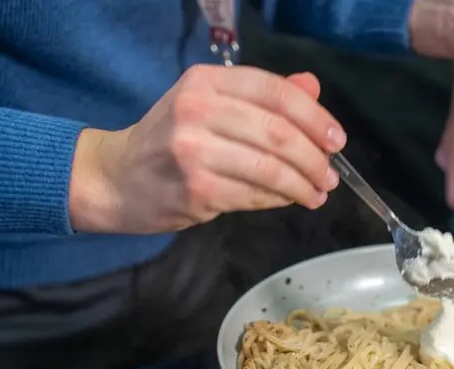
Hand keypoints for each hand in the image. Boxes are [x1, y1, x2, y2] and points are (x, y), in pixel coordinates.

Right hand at [69, 66, 344, 233]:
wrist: (117, 178)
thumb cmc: (171, 140)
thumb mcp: (211, 105)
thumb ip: (262, 97)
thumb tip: (312, 87)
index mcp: (206, 82)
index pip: (276, 92)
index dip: (315, 117)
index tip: (336, 139)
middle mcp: (198, 110)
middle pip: (279, 132)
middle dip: (315, 158)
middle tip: (330, 175)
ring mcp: (194, 151)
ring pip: (271, 168)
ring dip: (304, 184)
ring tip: (318, 192)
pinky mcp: (197, 189)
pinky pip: (255, 195)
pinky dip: (280, 199)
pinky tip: (291, 200)